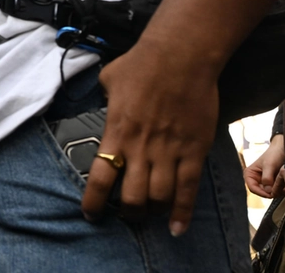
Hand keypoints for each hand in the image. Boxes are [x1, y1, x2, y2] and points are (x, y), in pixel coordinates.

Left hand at [81, 38, 219, 235]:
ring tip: (149, 214)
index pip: (99, 177)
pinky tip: (177, 229)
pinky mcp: (194, 150)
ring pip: (159, 198)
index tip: (90, 214)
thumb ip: (104, 99)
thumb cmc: (141, 63)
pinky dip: (183, 213)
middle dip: (128, 212)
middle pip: (131, 197)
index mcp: (116, 132)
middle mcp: (141, 147)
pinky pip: (189, 190)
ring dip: (152, 212)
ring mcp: (169, 151)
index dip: (93, 202)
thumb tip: (104, 103)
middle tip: (127, 214)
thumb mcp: (109, 80)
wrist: (180, 55)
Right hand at [244, 135, 284, 197]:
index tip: (271, 194)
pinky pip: (275, 190)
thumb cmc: (273, 154)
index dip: (261, 193)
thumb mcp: (269, 165)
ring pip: (269, 192)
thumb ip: (267, 178)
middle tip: (279, 192)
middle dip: (270, 193)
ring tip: (284, 188)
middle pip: (261, 191)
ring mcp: (264, 181)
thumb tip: (268, 191)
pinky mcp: (272, 182)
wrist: (283, 149)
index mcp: (250, 174)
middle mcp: (255, 178)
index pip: (252, 188)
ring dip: (276, 192)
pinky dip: (280, 190)